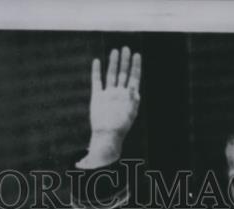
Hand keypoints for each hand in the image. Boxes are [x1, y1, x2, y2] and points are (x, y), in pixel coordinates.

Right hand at [80, 46, 141, 167]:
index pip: (134, 77)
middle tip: (126, 48)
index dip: (136, 66)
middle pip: (123, 74)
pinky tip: (97, 61)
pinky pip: (97, 81)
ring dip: (113, 63)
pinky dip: (96, 71)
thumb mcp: (130, 112)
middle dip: (125, 61)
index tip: (137, 54)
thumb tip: (132, 86)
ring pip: (111, 75)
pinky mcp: (97, 97)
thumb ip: (132, 98)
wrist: (107, 135)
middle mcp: (119, 93)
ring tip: (115, 51)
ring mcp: (108, 94)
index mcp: (129, 97)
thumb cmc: (120, 127)